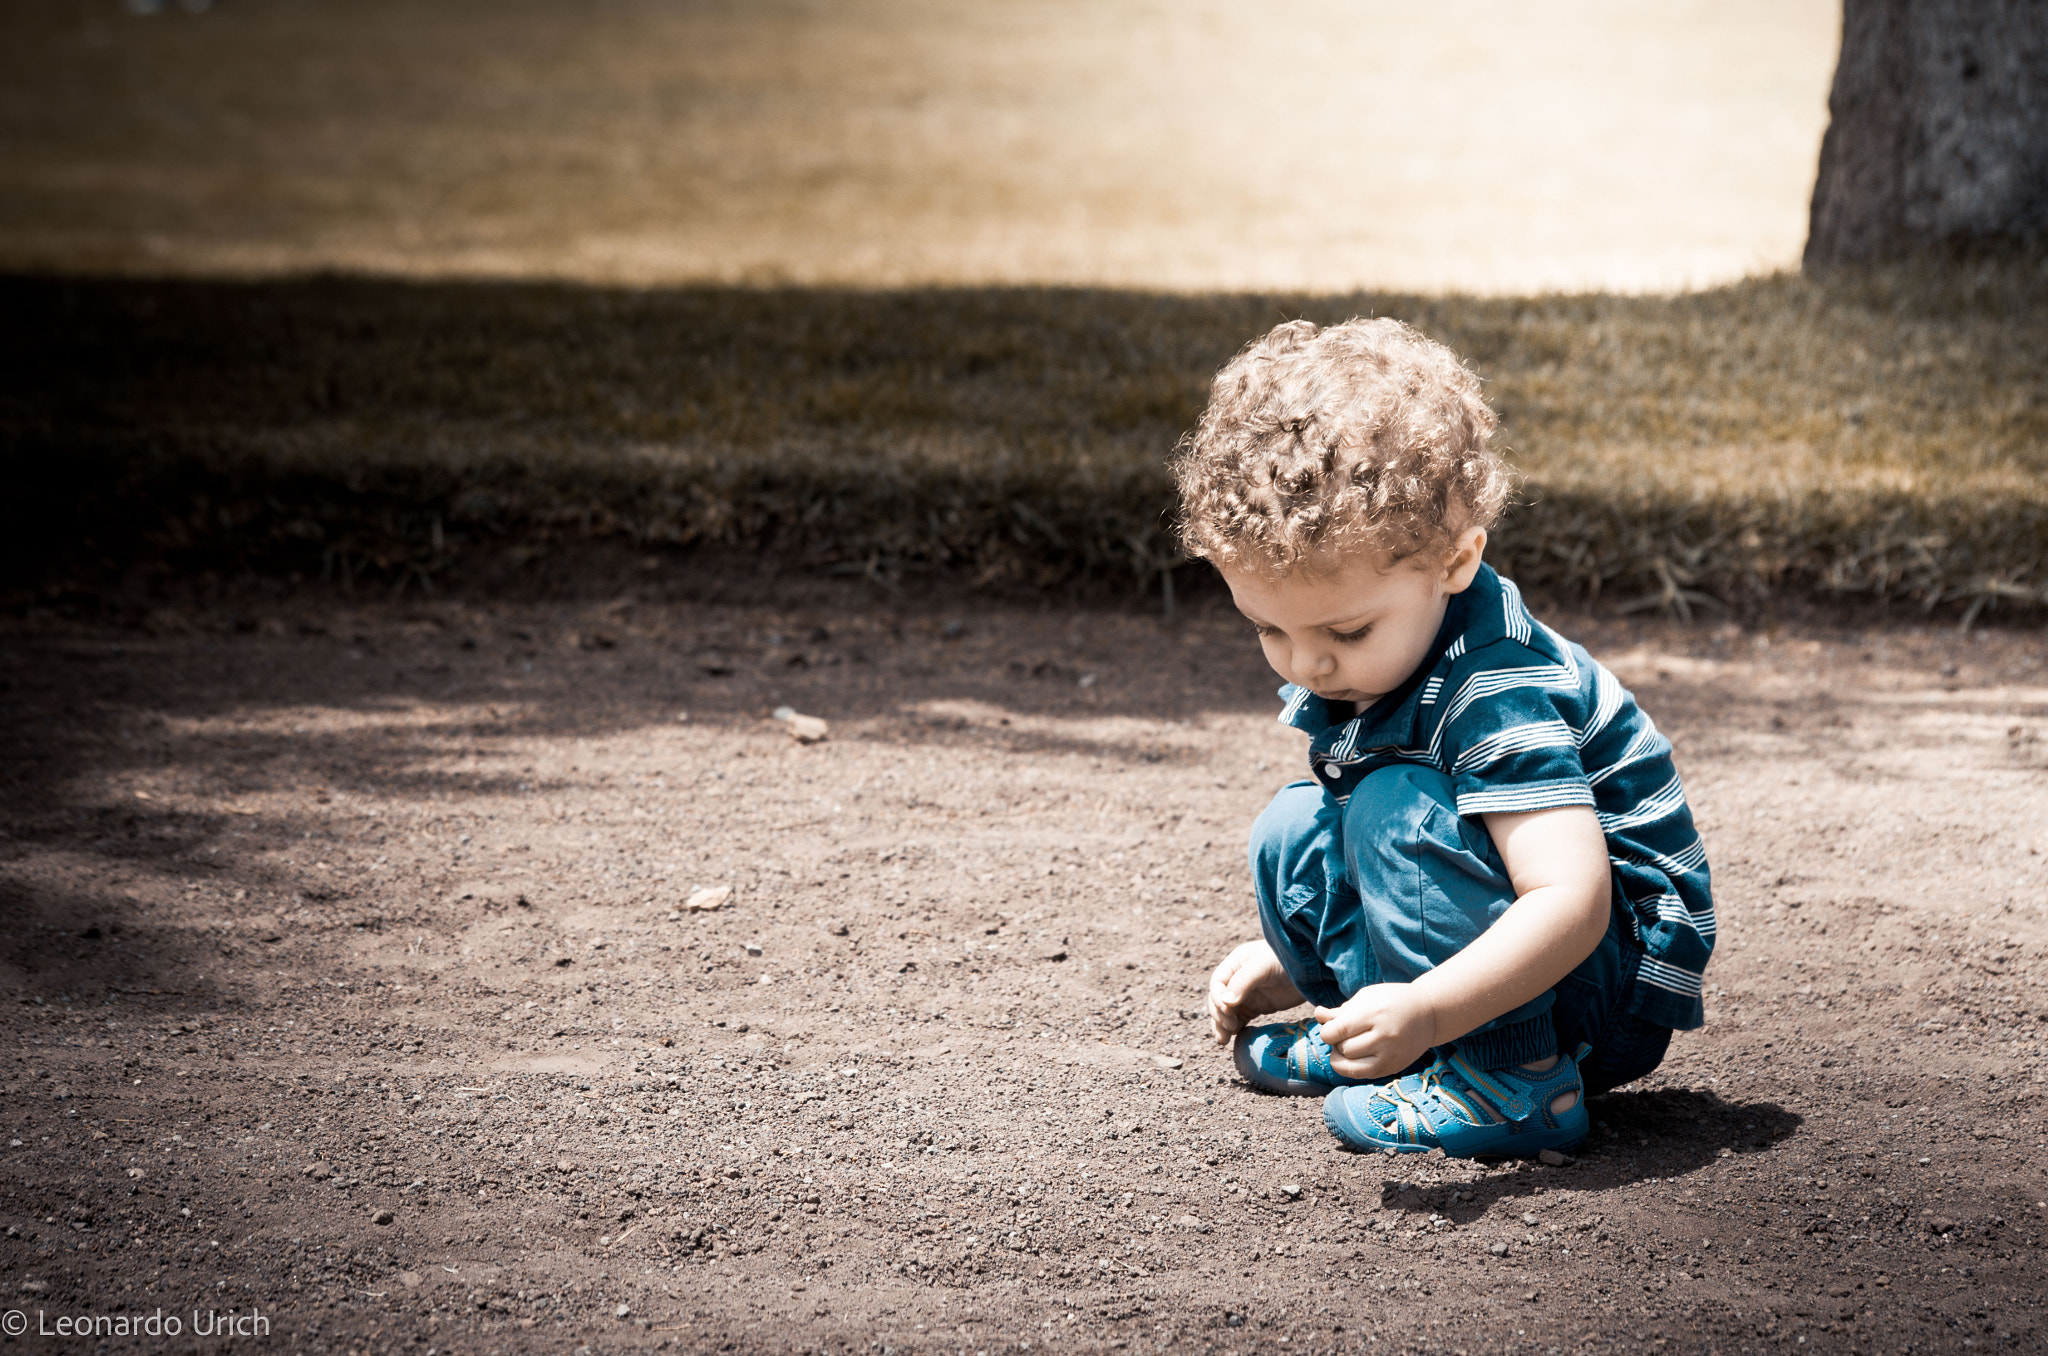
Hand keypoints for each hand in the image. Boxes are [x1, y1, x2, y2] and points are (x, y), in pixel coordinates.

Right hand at [1206, 941, 1303, 1044]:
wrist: (1313, 968)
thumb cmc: (1286, 959)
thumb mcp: (1263, 966)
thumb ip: (1243, 982)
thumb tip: (1225, 1003)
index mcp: (1235, 964)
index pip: (1217, 983)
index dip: (1217, 998)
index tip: (1227, 1012)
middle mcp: (1237, 979)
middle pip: (1220, 999)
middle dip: (1219, 1015)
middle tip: (1228, 1028)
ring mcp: (1248, 993)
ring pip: (1228, 1011)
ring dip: (1223, 1025)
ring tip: (1223, 1041)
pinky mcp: (1259, 1006)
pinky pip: (1242, 1018)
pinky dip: (1236, 1028)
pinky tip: (1235, 1037)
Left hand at [1312, 983, 1439, 1079]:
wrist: (1428, 1015)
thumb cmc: (1392, 1001)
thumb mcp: (1367, 997)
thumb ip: (1341, 1010)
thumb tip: (1317, 1014)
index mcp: (1375, 1014)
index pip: (1338, 1031)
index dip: (1327, 1031)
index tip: (1331, 1027)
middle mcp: (1384, 1037)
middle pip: (1343, 1049)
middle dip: (1336, 1042)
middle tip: (1344, 1033)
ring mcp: (1391, 1055)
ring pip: (1351, 1067)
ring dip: (1342, 1058)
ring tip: (1347, 1045)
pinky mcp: (1393, 1068)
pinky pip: (1363, 1075)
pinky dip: (1353, 1067)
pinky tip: (1358, 1054)